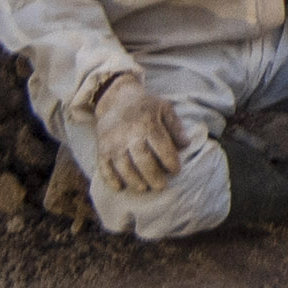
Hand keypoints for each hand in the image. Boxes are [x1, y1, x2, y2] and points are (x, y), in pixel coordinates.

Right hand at [90, 75, 184, 195]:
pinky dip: (111, 179)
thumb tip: (186, 145)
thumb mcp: (164, 108)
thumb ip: (176, 126)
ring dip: (134, 181)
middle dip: (153, 176)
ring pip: (124, 167)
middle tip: (161, 185)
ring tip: (144, 188)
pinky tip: (120, 188)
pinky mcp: (102, 148)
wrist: (115, 99)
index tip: (175, 170)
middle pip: (143, 160)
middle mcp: (129, 134)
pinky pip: (104, 167)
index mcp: (148, 123)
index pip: (162, 147)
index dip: (170, 162)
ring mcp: (113, 142)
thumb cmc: (145, 106)